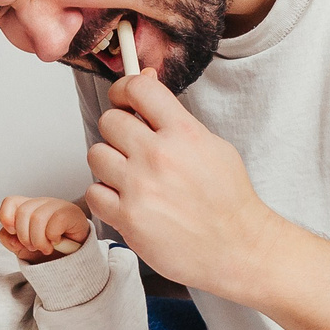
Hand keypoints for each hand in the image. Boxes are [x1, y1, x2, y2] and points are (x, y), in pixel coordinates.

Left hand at [0, 194, 91, 263]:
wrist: (71, 263)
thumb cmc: (49, 252)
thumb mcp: (24, 250)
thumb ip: (11, 241)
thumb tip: (7, 233)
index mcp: (28, 209)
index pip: (10, 202)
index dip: (5, 215)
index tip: (10, 230)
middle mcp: (42, 204)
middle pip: (22, 212)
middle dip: (24, 236)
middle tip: (33, 247)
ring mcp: (58, 206)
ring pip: (37, 218)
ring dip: (39, 240)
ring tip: (45, 248)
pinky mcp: (72, 213)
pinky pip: (55, 223)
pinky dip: (53, 238)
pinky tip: (57, 242)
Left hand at [84, 72, 279, 294]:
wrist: (237, 248)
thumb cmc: (228, 202)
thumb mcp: (212, 146)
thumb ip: (175, 118)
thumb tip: (146, 81)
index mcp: (184, 133)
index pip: (138, 88)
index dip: (125, 90)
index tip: (125, 100)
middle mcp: (159, 156)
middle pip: (109, 120)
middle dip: (118, 131)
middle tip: (132, 146)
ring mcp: (140, 187)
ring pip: (95, 154)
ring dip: (109, 163)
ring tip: (129, 176)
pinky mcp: (127, 217)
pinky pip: (93, 192)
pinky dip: (105, 196)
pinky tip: (126, 200)